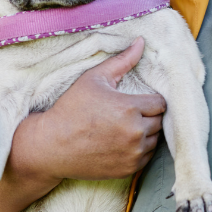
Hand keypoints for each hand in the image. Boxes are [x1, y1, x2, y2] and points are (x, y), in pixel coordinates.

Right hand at [10, 38, 165, 182]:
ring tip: (127, 127)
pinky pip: (147, 157)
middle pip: (160, 121)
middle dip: (149, 116)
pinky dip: (140, 150)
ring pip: (156, 140)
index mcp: (129, 108)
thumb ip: (122, 61)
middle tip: (131, 114)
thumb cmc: (71, 109)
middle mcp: (135, 132)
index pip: (160, 103)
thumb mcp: (94, 79)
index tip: (136, 101)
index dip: (150, 101)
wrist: (51, 146)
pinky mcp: (128, 169)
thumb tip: (141, 42)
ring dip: (147, 133)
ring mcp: (132, 153)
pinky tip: (124, 142)